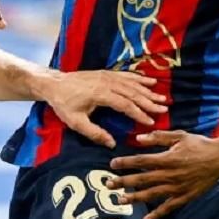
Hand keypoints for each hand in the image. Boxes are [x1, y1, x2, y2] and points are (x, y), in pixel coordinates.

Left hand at [38, 70, 167, 147]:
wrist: (54, 84)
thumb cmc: (64, 104)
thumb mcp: (76, 122)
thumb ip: (94, 133)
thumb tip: (111, 144)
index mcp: (100, 94)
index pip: (125, 104)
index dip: (139, 114)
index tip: (151, 122)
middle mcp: (106, 82)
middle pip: (132, 93)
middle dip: (149, 102)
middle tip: (164, 109)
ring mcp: (106, 76)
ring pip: (131, 83)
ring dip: (147, 90)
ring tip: (162, 97)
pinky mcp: (105, 73)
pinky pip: (125, 75)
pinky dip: (139, 78)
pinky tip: (149, 82)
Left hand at [106, 130, 218, 218]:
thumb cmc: (199, 144)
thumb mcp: (179, 135)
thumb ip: (158, 137)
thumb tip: (138, 139)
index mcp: (168, 158)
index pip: (142, 161)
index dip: (126, 163)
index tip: (112, 164)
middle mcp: (171, 174)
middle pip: (143, 179)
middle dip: (124, 182)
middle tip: (108, 184)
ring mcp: (178, 187)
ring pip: (152, 194)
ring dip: (135, 198)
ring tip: (120, 200)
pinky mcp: (186, 196)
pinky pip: (169, 207)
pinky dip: (158, 215)